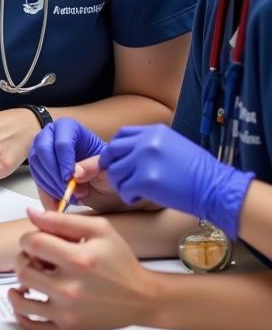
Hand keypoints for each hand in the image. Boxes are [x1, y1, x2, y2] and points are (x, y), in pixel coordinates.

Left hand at [9, 207, 159, 329]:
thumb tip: (31, 213)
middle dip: (24, 259)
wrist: (142, 297)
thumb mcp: (100, 230)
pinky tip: (26, 300)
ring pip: (21, 300)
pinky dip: (21, 314)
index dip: (28, 238)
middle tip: (36, 259)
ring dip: (20, 285)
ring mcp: (68, 311)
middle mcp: (70, 288)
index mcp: (78, 260)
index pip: (32, 243)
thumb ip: (62, 220)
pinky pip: (32, 326)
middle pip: (23, 270)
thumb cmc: (120, 262)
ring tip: (30, 277)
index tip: (37, 240)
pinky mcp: (68, 327)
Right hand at [28, 118, 106, 202]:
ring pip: (37, 166)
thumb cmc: (105, 167)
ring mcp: (42, 151)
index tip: (70, 178)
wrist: (101, 180)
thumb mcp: (107, 166)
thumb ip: (93, 166)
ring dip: (51, 184)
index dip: (64, 161)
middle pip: (43, 150)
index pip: (61, 141)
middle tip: (66, 190)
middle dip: (54, 173)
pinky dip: (46, 193)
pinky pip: (36, 180)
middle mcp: (51, 135)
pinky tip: (58, 203)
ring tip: (70, 196)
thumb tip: (75, 174)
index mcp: (68, 127)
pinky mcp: (39, 168)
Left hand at [100, 124, 253, 238]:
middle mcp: (147, 142)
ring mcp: (145, 160)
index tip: (117, 160)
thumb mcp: (174, 145)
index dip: (115, 149)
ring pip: (114, 172)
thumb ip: (151, 145)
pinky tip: (139, 198)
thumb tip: (128, 153)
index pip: (121, 134)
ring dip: (120, 184)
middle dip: (111, 166)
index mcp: (154, 131)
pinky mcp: (146, 180)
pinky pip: (123, 189)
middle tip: (120, 179)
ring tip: (133, 190)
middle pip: (112, 151)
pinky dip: (128, 196)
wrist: (217, 188)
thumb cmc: (199, 172)